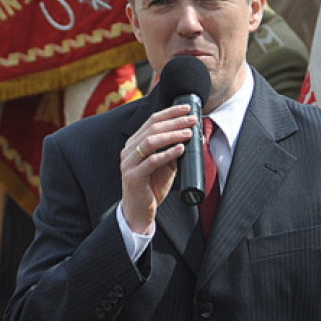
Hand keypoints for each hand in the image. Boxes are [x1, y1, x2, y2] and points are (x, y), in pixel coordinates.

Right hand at [120, 104, 195, 233]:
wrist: (139, 212)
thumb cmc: (152, 187)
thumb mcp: (166, 165)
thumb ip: (173, 150)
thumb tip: (191, 135)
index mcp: (134, 143)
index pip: (152, 120)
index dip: (170, 112)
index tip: (187, 108)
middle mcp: (128, 150)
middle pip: (152, 128)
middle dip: (175, 122)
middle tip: (192, 120)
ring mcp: (128, 163)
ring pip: (150, 141)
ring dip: (172, 135)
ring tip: (188, 133)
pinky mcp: (133, 176)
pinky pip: (151, 161)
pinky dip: (167, 154)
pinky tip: (180, 149)